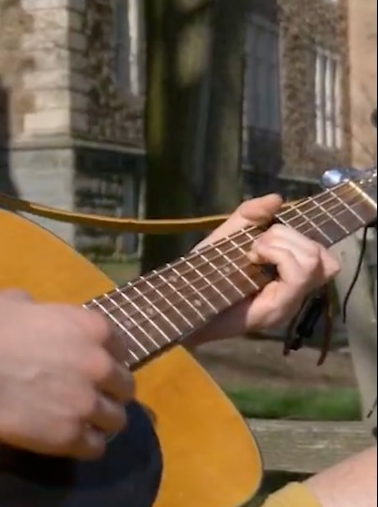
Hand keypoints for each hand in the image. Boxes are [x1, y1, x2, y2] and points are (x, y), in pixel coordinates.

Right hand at [0, 288, 134, 458]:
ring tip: (76, 422)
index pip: (122, 350)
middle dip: (108, 393)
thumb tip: (34, 313)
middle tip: (85, 397)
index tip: (92, 369)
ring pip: (116, 421)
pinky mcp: (70, 436)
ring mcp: (88, 403)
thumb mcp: (21, 302)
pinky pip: (95, 448)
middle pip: (125, 388)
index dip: (106, 360)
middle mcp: (101, 366)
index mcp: (93, 329)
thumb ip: (42, 313)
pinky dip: (83, 444)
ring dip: (99, 421)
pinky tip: (65, 438)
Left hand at [188, 193, 340, 344]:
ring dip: (281, 245)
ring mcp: (289, 303)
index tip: (263, 236)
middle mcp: (295, 294)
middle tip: (255, 246)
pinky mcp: (277, 309)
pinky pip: (297, 275)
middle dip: (287, 236)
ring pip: (315, 261)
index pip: (324, 256)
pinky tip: (253, 257)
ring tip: (254, 252)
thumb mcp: (228, 236)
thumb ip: (251, 216)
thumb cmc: (204, 272)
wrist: (182, 303)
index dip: (299, 235)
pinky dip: (277, 255)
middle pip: (322, 255)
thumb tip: (278, 198)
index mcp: (287, 278)